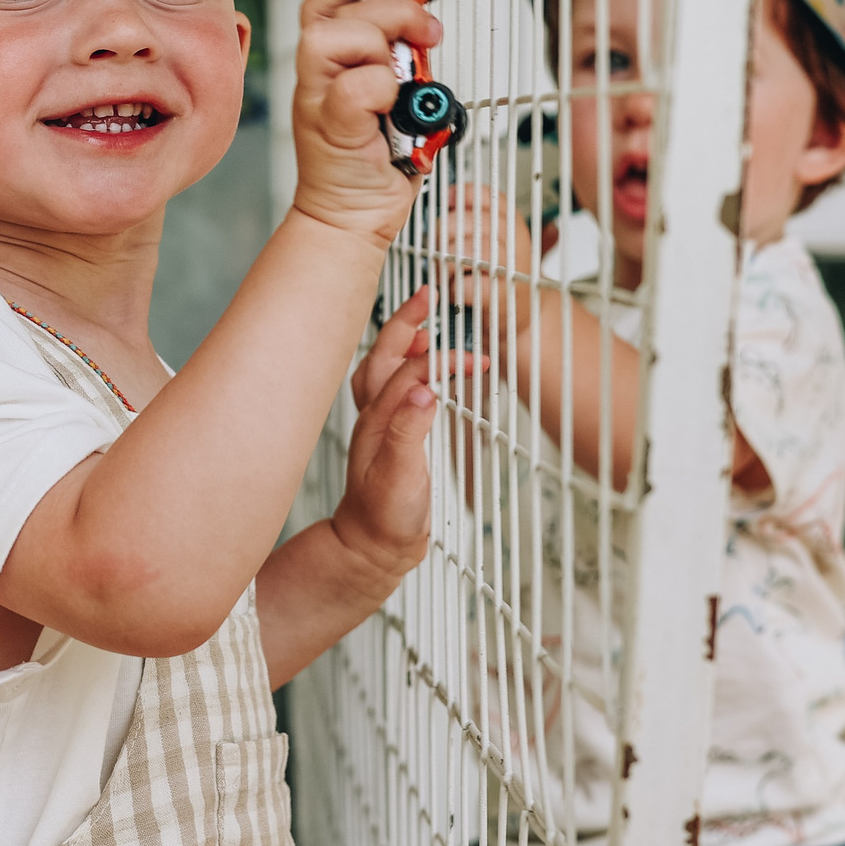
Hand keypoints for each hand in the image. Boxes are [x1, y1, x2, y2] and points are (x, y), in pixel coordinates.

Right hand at [289, 0, 441, 247]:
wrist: (353, 218)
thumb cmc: (374, 165)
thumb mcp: (394, 102)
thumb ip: (399, 65)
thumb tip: (422, 30)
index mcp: (328, 68)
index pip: (325, 7)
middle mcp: (316, 79)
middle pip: (338, 15)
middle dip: (392, 11)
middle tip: (427, 32)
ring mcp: (317, 101)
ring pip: (338, 39)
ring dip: (381, 47)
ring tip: (403, 78)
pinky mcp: (330, 128)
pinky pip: (356, 87)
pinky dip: (382, 90)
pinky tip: (390, 109)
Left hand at [335, 290, 445, 577]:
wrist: (371, 551)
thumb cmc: (385, 518)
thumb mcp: (402, 477)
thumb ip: (411, 433)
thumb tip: (427, 390)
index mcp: (379, 420)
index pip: (410, 372)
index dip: (440, 359)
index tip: (473, 357)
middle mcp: (374, 415)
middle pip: (385, 355)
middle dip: (406, 322)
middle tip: (428, 295)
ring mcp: (379, 424)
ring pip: (383, 369)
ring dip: (402, 341)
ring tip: (426, 324)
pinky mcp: (389, 435)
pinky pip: (392, 387)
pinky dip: (404, 367)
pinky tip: (421, 368)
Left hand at [437, 183, 538, 346]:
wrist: (526, 311)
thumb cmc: (503, 272)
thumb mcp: (497, 236)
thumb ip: (475, 216)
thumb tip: (449, 195)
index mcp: (511, 221)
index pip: (483, 194)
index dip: (460, 197)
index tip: (449, 205)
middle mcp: (513, 240)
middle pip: (464, 223)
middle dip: (442, 235)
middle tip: (439, 249)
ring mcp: (509, 268)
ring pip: (462, 252)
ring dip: (446, 263)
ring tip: (446, 272)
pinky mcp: (499, 296)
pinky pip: (463, 284)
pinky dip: (452, 288)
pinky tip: (455, 289)